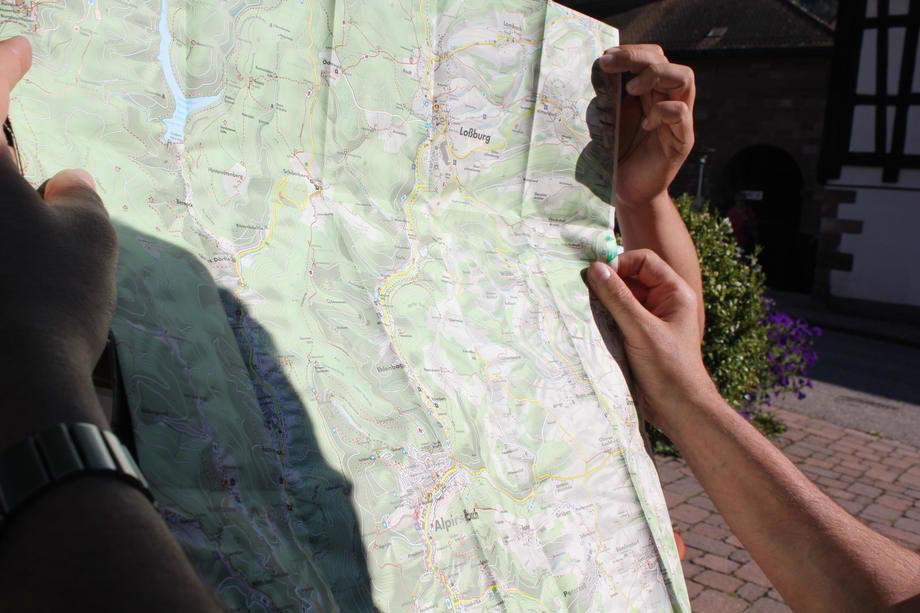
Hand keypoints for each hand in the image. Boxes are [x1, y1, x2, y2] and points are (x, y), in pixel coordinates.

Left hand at [0, 36, 116, 446]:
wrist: (12, 389)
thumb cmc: (56, 297)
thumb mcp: (91, 235)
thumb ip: (78, 195)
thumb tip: (62, 184)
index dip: (4, 66)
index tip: (21, 48)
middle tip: (24, 172)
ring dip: (0, 203)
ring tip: (26, 226)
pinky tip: (12, 264)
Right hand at [587, 250, 716, 431]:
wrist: (679, 409)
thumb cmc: (669, 368)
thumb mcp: (641, 329)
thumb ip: (617, 298)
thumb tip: (594, 268)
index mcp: (674, 293)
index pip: (643, 261)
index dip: (619, 263)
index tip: (595, 276)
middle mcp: (662, 302)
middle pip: (630, 278)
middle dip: (608, 283)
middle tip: (583, 291)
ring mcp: (650, 320)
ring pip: (621, 299)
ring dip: (604, 302)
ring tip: (584, 308)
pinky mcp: (638, 337)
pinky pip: (618, 318)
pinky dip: (604, 318)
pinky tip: (589, 325)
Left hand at [600, 45, 694, 208]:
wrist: (626, 192)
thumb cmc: (615, 157)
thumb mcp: (608, 120)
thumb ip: (608, 96)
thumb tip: (597, 68)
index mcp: (650, 94)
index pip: (653, 57)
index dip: (632, 52)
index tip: (605, 58)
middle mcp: (667, 101)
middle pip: (667, 61)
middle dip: (639, 57)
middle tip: (610, 64)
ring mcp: (677, 120)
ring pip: (684, 78)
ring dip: (656, 76)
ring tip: (631, 91)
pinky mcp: (681, 140)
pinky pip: (682, 113)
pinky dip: (663, 111)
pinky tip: (645, 124)